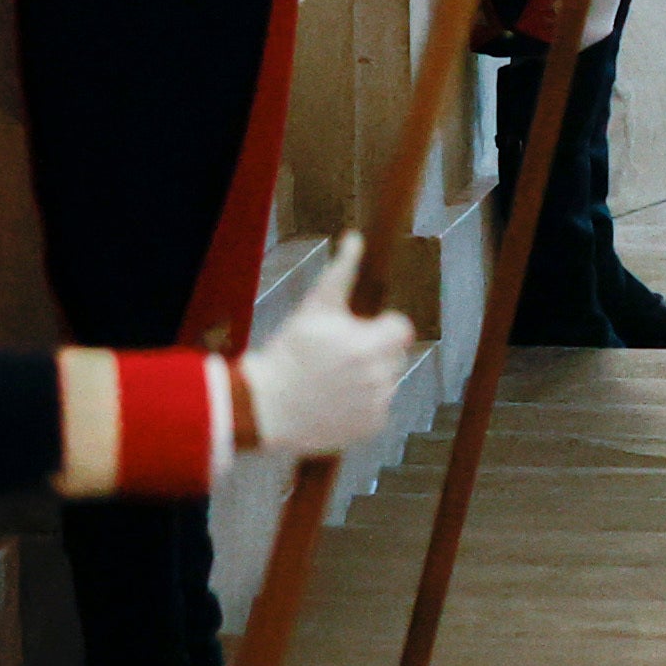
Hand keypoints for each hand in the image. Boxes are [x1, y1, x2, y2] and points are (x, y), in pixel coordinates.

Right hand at [234, 240, 415, 459]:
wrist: (263, 407)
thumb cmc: (289, 352)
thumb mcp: (313, 309)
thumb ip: (341, 272)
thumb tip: (355, 238)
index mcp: (370, 346)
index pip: (402, 328)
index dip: (380, 328)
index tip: (356, 333)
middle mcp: (379, 377)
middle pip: (395, 355)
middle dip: (372, 351)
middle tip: (337, 358)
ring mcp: (377, 404)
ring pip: (387, 381)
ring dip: (368, 378)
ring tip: (332, 381)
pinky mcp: (371, 427)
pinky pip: (379, 407)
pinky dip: (362, 405)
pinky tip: (334, 402)